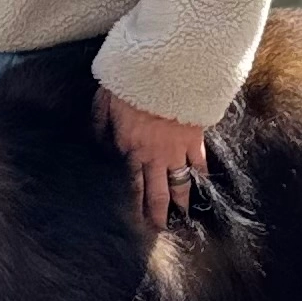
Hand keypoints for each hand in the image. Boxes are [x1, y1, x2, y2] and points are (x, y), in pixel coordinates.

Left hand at [97, 86, 208, 231]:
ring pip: (180, 184)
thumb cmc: (129, 83)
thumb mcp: (104, 102)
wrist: (163, 70)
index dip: (135, 207)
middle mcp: (154, 157)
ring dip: (182, 203)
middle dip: (158, 215)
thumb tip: (96, 143)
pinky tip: (205, 188)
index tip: (136, 223)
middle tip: (160, 230)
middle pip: (157, 193)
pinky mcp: (194, 139)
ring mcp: (176, 150)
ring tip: (184, 218)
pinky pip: (200, 164)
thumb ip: (99, 126)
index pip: (133, 186)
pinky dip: (203, 177)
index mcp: (130, 150)